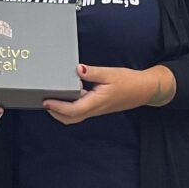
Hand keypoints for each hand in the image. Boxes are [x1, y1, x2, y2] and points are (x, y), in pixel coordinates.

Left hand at [42, 64, 173, 125]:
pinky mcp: (98, 106)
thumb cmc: (129, 82)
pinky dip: (70, 107)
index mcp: (97, 102)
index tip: (46, 102)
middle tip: (44, 102)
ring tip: (51, 100)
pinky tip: (67, 96)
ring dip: (62, 112)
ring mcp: (97, 109)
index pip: (73, 110)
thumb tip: (78, 69)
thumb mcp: (110, 74)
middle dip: (56, 113)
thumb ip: (93, 72)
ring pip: (76, 116)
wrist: (144, 90)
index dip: (58, 107)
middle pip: (71, 118)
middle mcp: (95, 109)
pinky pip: (81, 110)